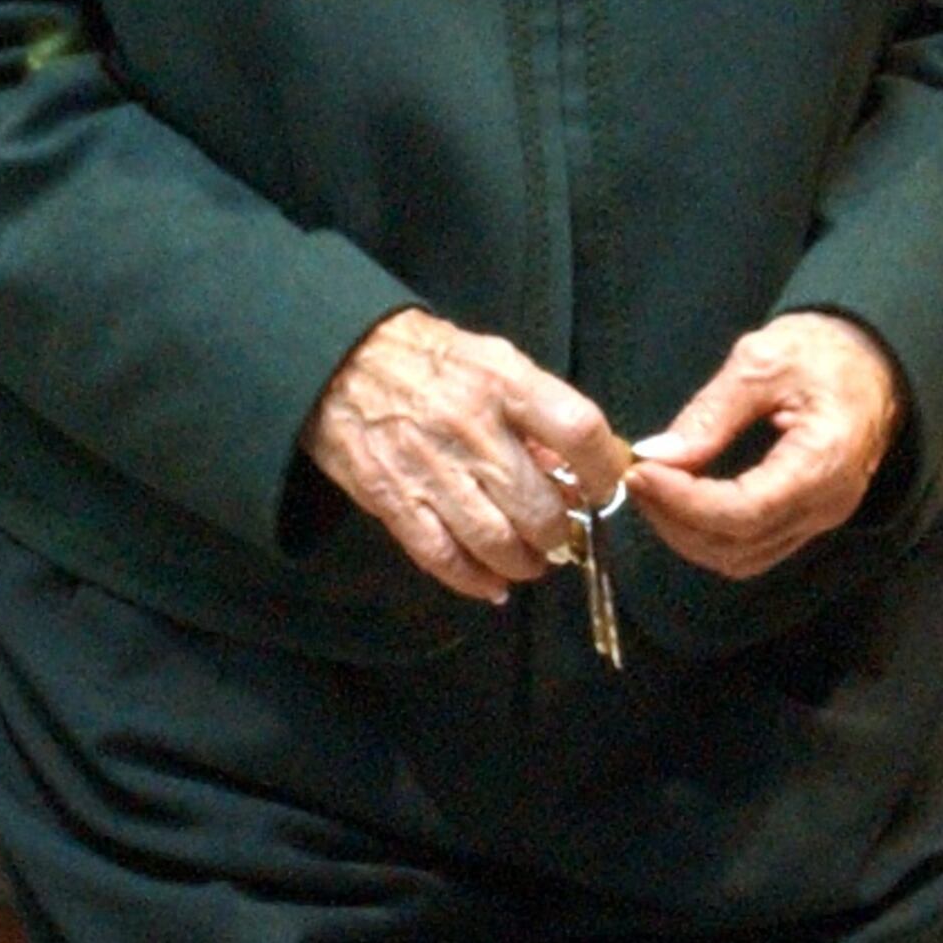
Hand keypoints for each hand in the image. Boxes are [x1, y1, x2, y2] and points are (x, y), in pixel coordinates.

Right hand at [303, 309, 624, 603]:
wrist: (339, 358)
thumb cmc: (430, 359)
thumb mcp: (493, 361)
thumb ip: (536, 413)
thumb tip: (572, 473)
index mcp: (504, 382)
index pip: (579, 431)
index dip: (603, 471)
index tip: (603, 488)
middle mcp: (471, 427)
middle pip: (539, 506)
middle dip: (560, 533)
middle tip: (562, 536)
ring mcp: (430, 468)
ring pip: (496, 542)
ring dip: (524, 563)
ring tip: (530, 560)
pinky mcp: (392, 499)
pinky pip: (443, 557)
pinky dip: (474, 580)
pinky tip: (492, 584)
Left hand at [624, 311, 902, 579]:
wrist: (872, 361)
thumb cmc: (822, 351)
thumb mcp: (763, 360)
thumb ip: (711, 412)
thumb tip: (657, 454)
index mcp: (824, 462)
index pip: (746, 511)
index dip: (685, 502)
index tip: (641, 472)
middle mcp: (826, 506)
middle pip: (738, 546)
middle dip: (676, 521)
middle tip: (636, 478)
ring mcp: (819, 520)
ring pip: (742, 558)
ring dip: (687, 534)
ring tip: (651, 489)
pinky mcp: (806, 520)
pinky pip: (752, 548)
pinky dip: (708, 533)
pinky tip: (680, 500)